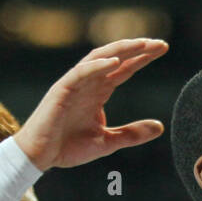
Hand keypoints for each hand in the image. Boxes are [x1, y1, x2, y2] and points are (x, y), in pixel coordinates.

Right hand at [14, 38, 167, 170]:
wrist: (39, 157)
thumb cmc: (68, 147)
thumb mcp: (108, 142)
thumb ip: (132, 134)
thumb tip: (160, 127)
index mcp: (98, 92)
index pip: (124, 68)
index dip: (142, 58)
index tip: (162, 48)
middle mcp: (88, 83)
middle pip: (116, 58)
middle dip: (138, 48)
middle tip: (160, 43)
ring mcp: (75, 84)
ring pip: (99, 58)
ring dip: (121, 50)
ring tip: (141, 44)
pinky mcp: (62, 90)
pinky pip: (81, 72)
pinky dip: (97, 66)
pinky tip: (115, 62)